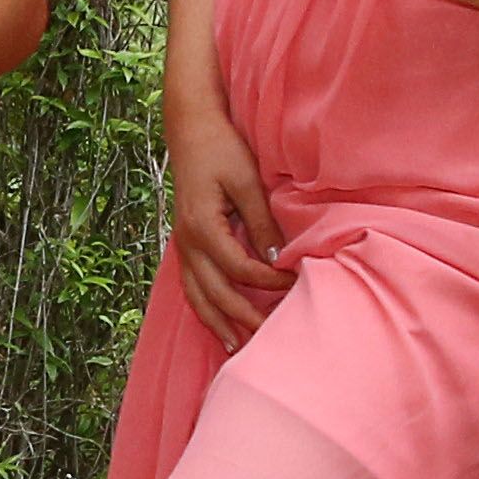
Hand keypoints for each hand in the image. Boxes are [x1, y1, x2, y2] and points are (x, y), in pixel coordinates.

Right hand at [165, 106, 290, 342]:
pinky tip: (218, 321)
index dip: (268, 280)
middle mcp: (187, 242)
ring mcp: (182, 245)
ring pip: (196, 295)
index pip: (239, 267)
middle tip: (270, 337)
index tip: (296, 281)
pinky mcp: (185, 243)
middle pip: (214, 292)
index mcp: (202, 227)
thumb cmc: (221, 149)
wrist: (190, 130)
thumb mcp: (247, 181)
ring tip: (236, 348)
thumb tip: (277, 258)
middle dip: (242, 317)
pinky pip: (191, 285)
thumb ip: (261, 222)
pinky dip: (205, 307)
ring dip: (217, 323)